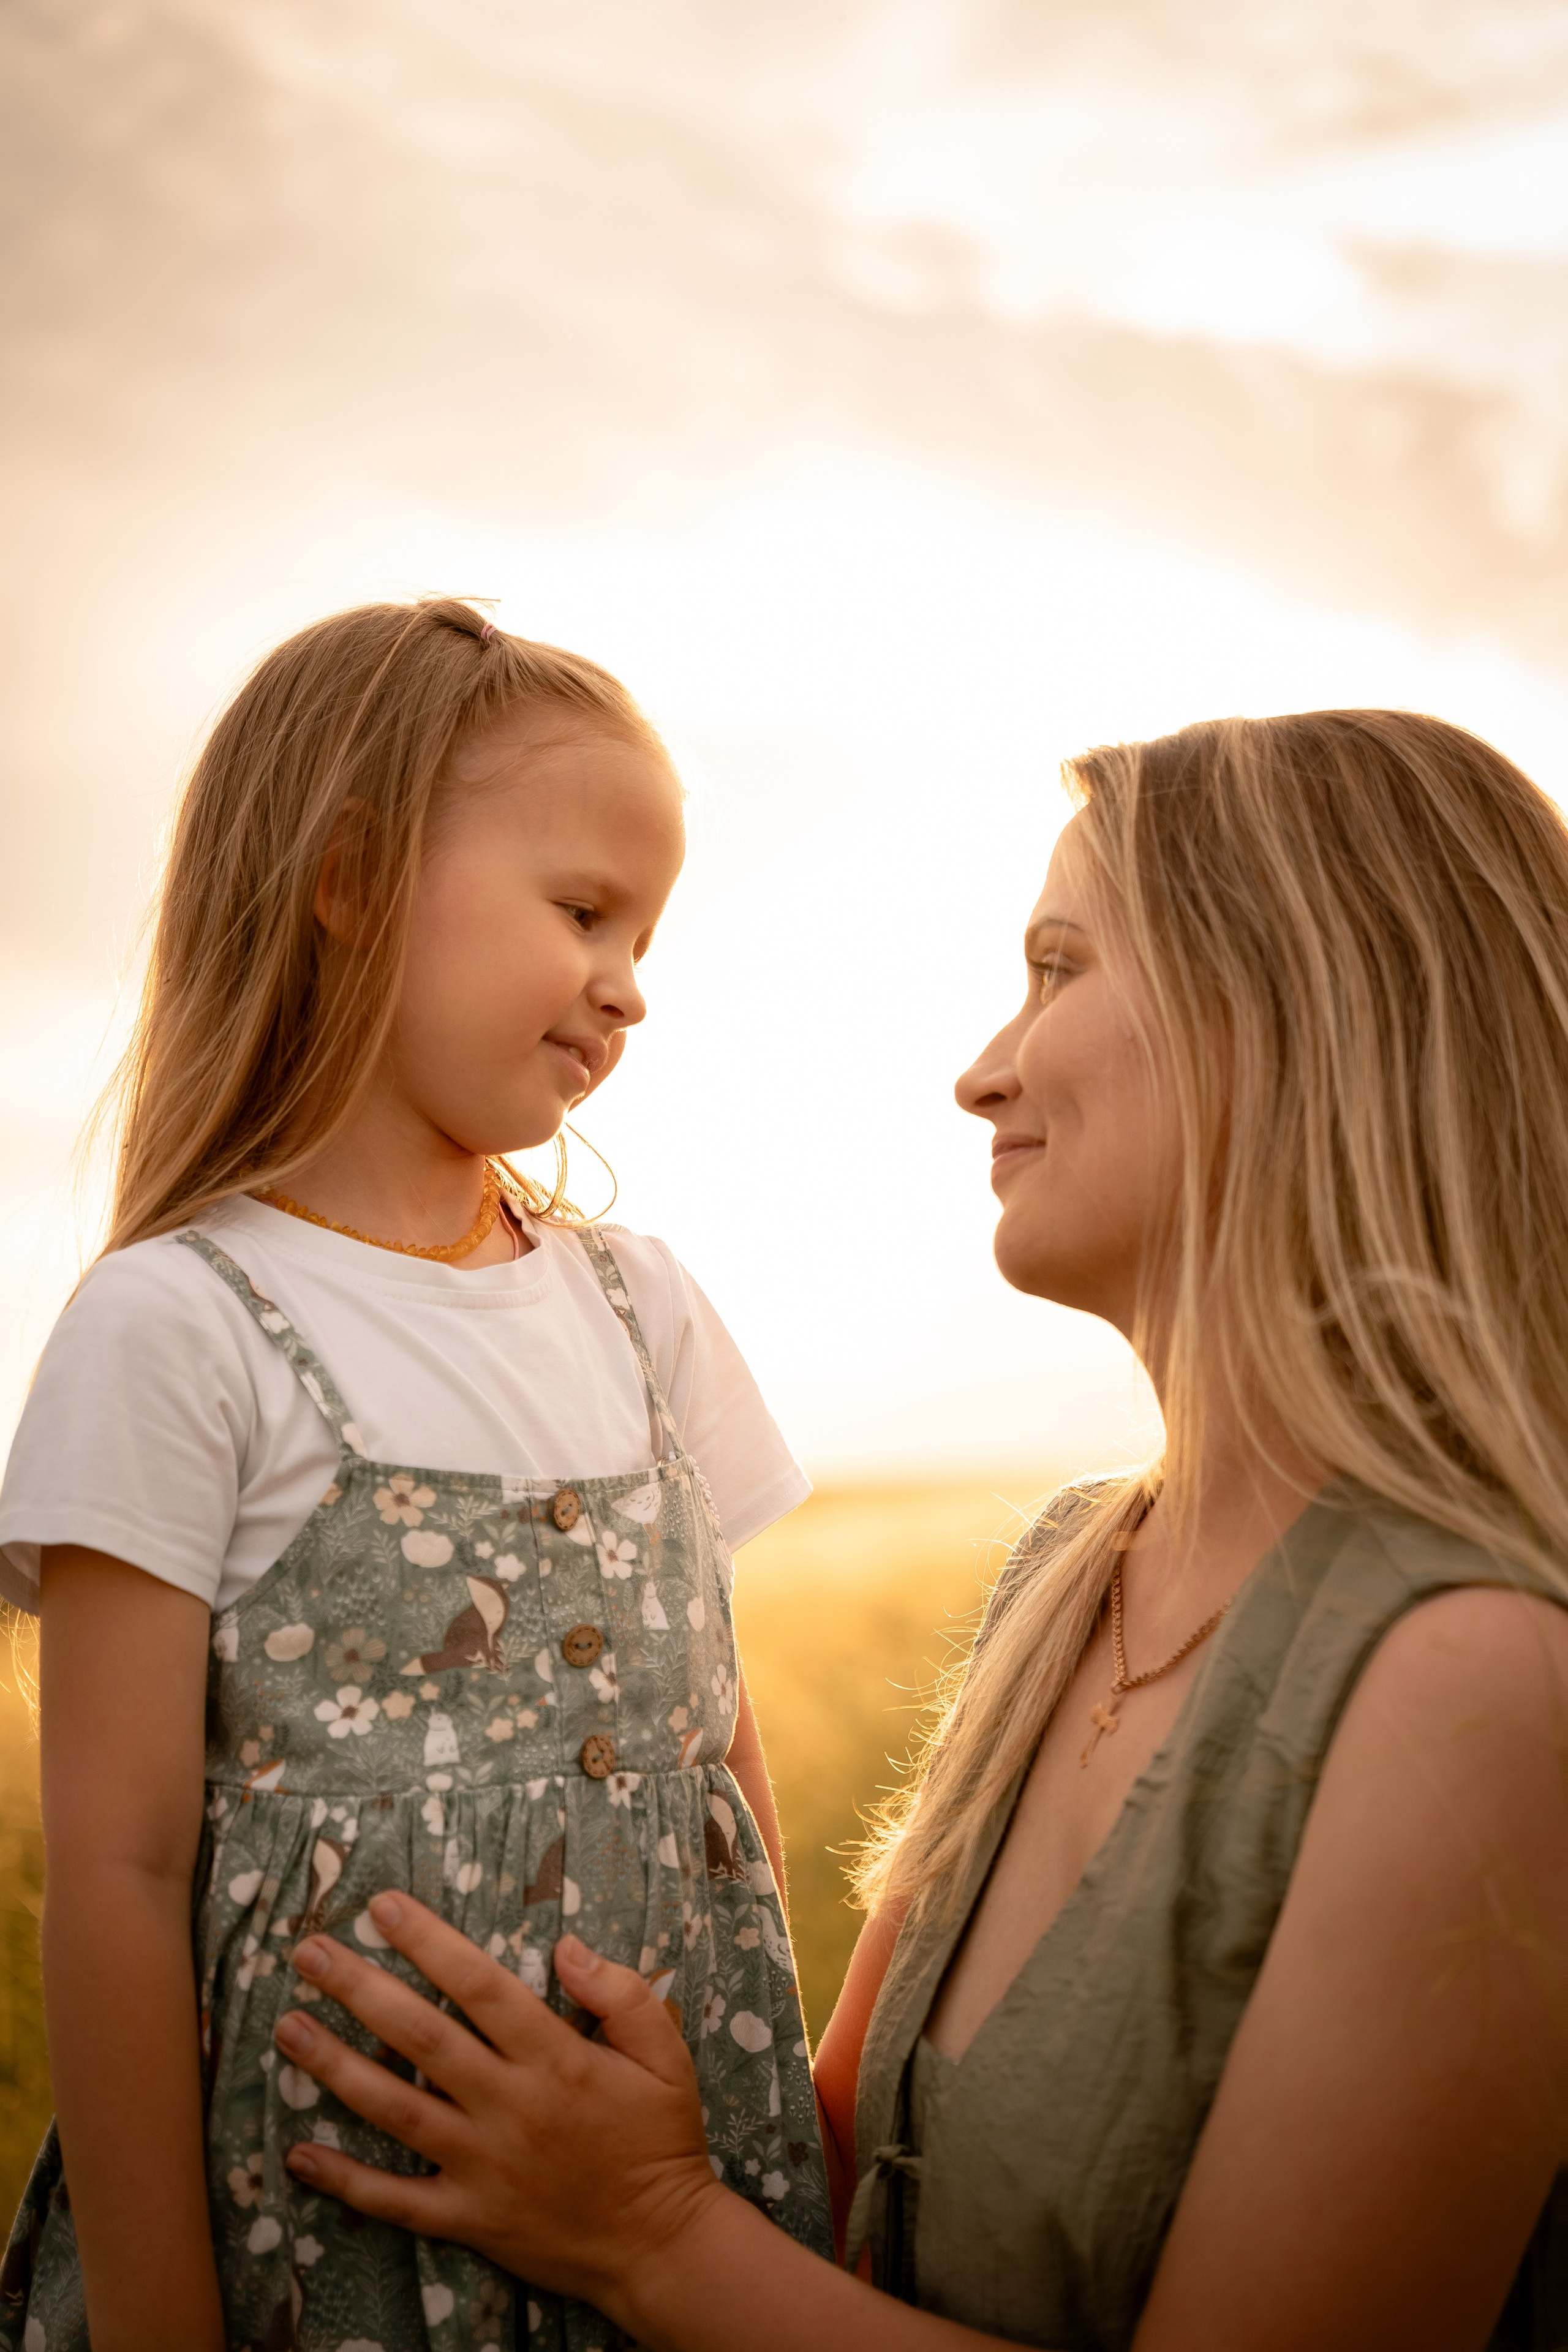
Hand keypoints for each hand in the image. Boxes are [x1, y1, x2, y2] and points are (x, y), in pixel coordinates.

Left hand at [274, 1895, 724, 2324]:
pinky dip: (344, 2180)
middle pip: (420, 2035)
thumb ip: (622, 1995)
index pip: (478, 1984)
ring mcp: (482, 2164)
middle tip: (308, 1951)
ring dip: (335, 2066)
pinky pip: (395, 2199)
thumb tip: (567, 1947)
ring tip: (288, 2027)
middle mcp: (508, 2104)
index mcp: (555, 2058)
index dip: (428, 1941)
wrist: (660, 2246)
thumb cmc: (662, 2142)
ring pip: (395, 2108)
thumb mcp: (666, 2056)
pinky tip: (298, 2153)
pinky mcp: (468, 2217)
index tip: (382, 1907)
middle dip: (359, 1988)